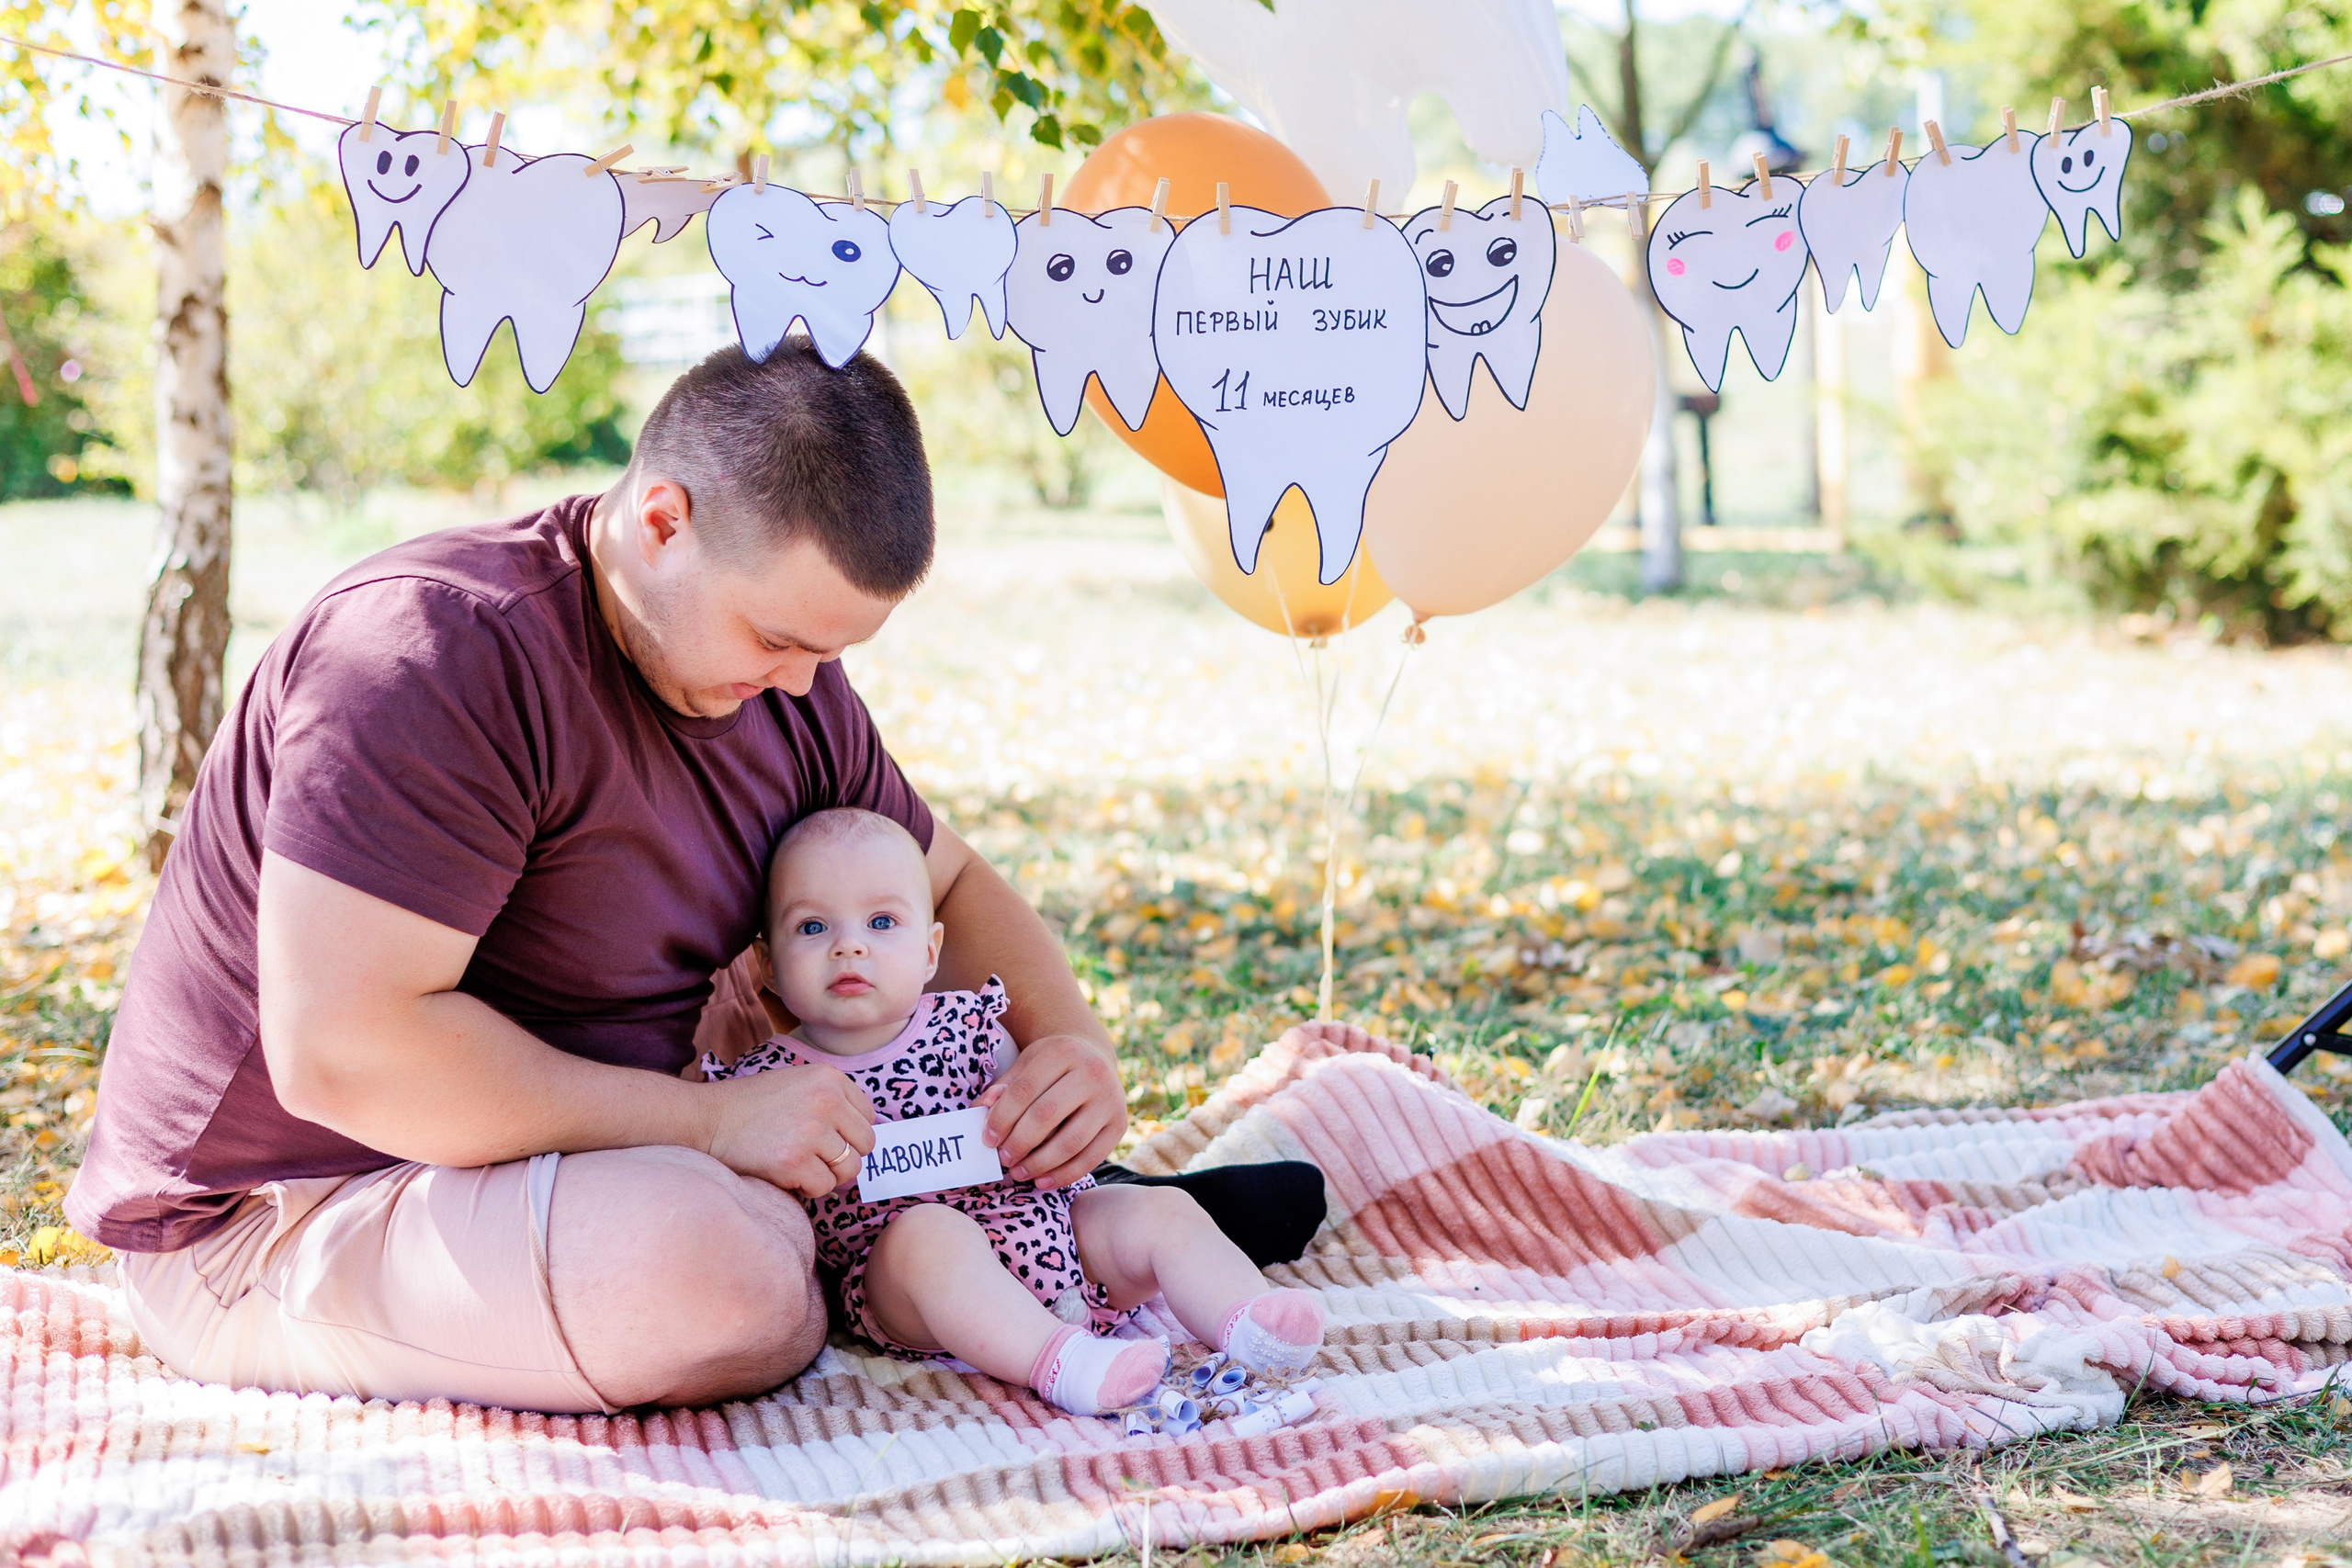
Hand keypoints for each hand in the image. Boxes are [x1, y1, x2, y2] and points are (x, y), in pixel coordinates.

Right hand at [700, 1062, 875, 1199]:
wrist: (707, 1119)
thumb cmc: (752, 1106)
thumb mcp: (798, 1083)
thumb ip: (832, 1100)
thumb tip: (863, 1136)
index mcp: (830, 1077)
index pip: (868, 1116)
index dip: (848, 1133)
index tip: (825, 1138)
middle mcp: (826, 1100)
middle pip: (865, 1145)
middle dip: (843, 1157)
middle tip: (813, 1157)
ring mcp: (811, 1131)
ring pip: (848, 1169)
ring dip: (826, 1174)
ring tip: (798, 1164)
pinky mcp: (794, 1160)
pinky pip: (824, 1187)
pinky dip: (807, 1188)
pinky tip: (786, 1174)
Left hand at [974, 1033, 1125, 1189]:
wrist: (1093, 1058)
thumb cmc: (1051, 1066)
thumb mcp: (1025, 1065)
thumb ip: (1002, 1089)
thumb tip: (979, 1112)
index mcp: (1062, 1051)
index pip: (1024, 1090)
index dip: (1001, 1118)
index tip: (987, 1140)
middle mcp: (1092, 1072)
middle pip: (1046, 1115)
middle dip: (1019, 1143)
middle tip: (1002, 1159)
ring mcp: (1110, 1099)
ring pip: (1070, 1141)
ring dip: (1040, 1164)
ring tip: (1019, 1173)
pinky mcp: (1119, 1125)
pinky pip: (1091, 1158)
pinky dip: (1064, 1175)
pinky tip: (1043, 1181)